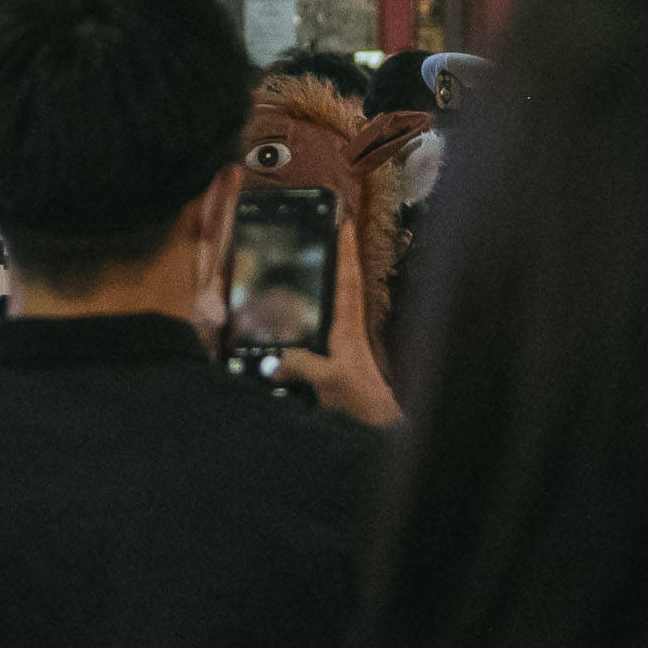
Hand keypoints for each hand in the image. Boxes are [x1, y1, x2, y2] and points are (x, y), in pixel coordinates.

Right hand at [293, 171, 401, 432]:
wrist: (374, 427)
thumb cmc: (358, 402)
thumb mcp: (328, 382)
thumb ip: (301, 366)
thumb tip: (273, 359)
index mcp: (348, 327)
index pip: (347, 279)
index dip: (344, 250)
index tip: (342, 221)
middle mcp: (348, 329)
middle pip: (342, 283)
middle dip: (337, 255)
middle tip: (326, 228)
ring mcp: (344, 343)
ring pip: (335, 301)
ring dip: (327, 278)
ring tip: (311, 255)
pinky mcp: (337, 358)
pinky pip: (324, 323)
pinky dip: (315, 308)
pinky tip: (298, 309)